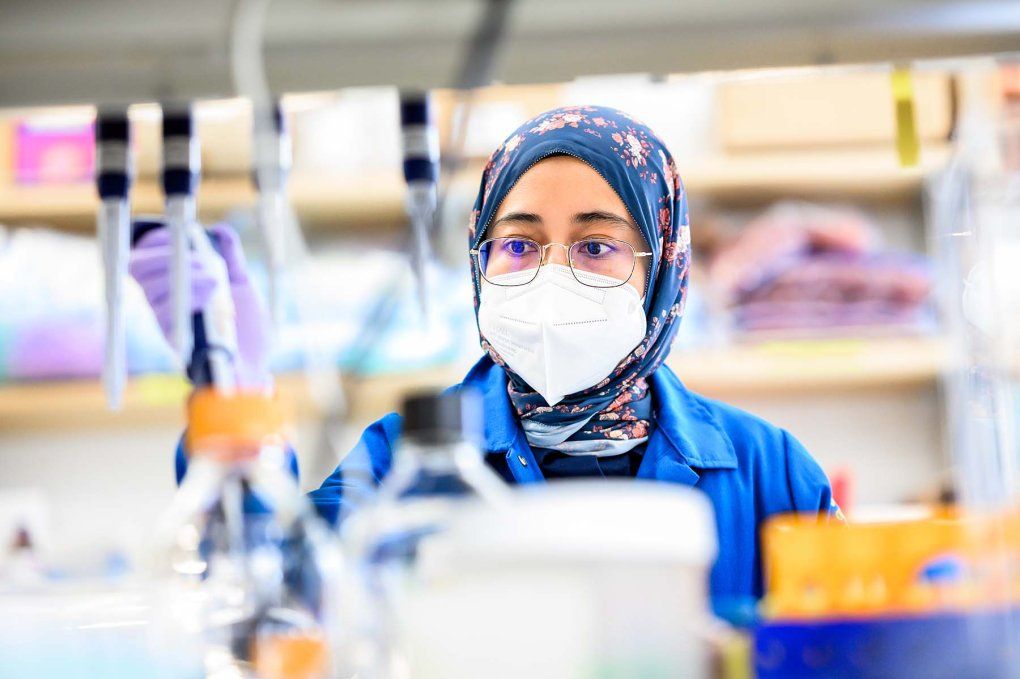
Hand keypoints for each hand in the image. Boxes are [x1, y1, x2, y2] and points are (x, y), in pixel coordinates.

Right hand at [129, 221, 270, 387]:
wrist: (253, 369)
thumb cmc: (247, 332)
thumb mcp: (243, 286)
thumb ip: (231, 257)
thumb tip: (220, 230)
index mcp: (175, 284)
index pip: (146, 254)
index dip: (157, 240)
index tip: (180, 233)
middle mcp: (163, 300)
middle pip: (140, 266)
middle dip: (170, 254)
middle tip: (204, 262)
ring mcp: (165, 318)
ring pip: (152, 285)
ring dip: (185, 274)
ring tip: (214, 281)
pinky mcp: (171, 337)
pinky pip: (164, 311)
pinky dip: (189, 296)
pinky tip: (209, 295)